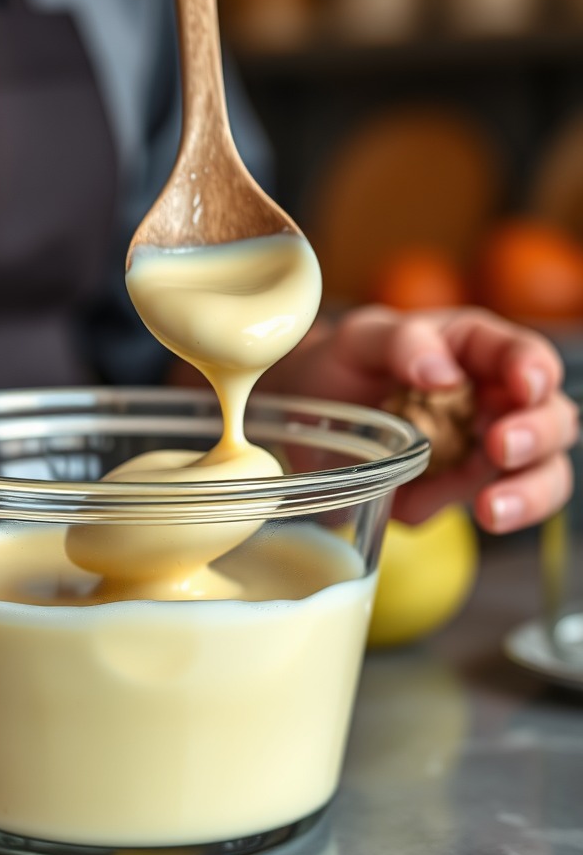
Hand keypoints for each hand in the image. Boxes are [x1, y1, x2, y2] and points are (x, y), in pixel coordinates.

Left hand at [262, 306, 577, 531]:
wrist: (305, 417)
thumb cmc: (340, 365)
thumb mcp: (359, 339)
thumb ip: (402, 341)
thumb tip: (442, 372)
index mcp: (475, 348)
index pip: (522, 354)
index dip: (533, 368)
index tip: (525, 386)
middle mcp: (495, 397)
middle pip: (550, 416)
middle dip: (537, 432)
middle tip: (499, 446)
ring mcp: (487, 447)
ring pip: (543, 469)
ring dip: (530, 490)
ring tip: (493, 507)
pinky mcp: (467, 489)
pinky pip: (505, 505)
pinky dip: (505, 513)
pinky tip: (484, 515)